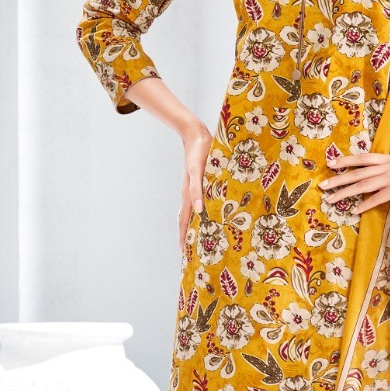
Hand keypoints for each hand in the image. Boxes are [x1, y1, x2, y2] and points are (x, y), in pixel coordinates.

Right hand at [178, 123, 212, 251]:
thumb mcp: (198, 171)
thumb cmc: (200, 152)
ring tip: (198, 240)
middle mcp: (190, 195)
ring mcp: (193, 189)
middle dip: (187, 237)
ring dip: (193, 227)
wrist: (197, 135)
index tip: (184, 254)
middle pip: (186, 221)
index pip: (185, 222)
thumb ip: (197, 189)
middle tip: (190, 254)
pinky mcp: (199, 183)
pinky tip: (206, 217)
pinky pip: (198, 202)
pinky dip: (200, 214)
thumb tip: (199, 211)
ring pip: (192, 213)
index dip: (184, 238)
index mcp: (189, 195)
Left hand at [318, 151, 389, 212]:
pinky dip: (365, 205)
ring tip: (331, 199)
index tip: (331, 164)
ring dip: (346, 193)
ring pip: (363, 186)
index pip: (363, 158)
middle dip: (339, 179)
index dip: (346, 160)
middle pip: (358, 173)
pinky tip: (354, 210)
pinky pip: (377, 199)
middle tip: (323, 186)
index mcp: (388, 158)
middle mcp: (389, 166)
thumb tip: (379, 164)